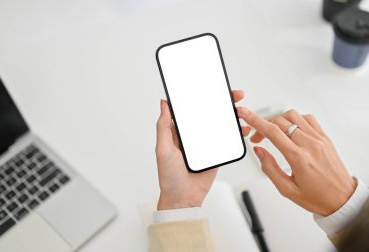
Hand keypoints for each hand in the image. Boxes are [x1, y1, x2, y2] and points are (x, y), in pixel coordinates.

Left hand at [155, 90, 250, 209]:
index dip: (202, 96)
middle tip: (233, 94)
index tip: (211, 87)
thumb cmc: (169, 177)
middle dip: (222, 102)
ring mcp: (206, 144)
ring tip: (241, 109)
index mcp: (180, 131)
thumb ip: (163, 126)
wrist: (183, 199)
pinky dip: (236, 132)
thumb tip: (164, 103)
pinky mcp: (216, 153)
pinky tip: (242, 127)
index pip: (192, 109)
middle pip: (209, 113)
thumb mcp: (163, 149)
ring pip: (220, 124)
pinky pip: (227, 140)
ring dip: (231, 115)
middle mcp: (194, 135)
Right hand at [238, 107, 355, 215]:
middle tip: (257, 137)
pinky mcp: (325, 138)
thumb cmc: (318, 197)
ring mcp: (319, 139)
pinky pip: (308, 118)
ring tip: (273, 133)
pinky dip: (294, 119)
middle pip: (280, 122)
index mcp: (299, 158)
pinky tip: (290, 129)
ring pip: (293, 116)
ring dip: (278, 120)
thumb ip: (269, 168)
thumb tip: (259, 151)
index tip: (244, 113)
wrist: (343, 199)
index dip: (254, 120)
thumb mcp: (287, 189)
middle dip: (263, 125)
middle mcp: (310, 145)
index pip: (272, 132)